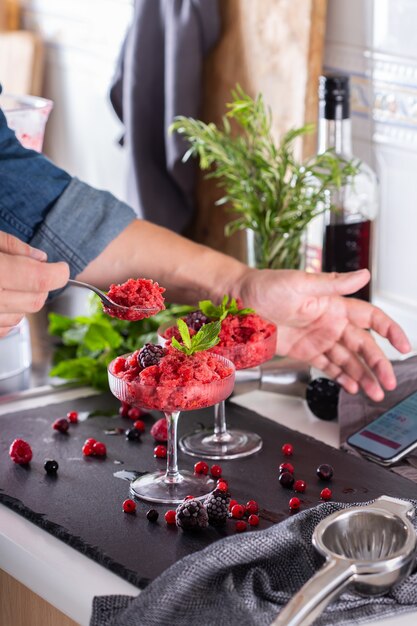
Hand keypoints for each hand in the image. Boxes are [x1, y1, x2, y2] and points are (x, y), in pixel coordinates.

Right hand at [0, 232, 69, 336]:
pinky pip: (5, 328)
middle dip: (39, 286)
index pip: (39, 280)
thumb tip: (40, 258)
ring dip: (22, 301)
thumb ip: (11, 246)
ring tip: (5, 284)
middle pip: (35, 301)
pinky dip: (7, 315)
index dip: (57, 273)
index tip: (60, 268)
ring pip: (21, 317)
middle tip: (27, 271)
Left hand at [237, 268, 411, 400]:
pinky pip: (327, 366)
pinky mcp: (304, 352)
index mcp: (334, 304)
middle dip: (378, 363)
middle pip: (362, 345)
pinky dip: (341, 378)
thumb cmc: (266, 286)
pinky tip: (352, 388)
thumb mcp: (301, 283)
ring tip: (375, 392)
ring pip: (348, 360)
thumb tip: (364, 275)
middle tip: (388, 381)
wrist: (239, 302)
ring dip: (362, 376)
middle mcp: (330, 322)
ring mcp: (318, 338)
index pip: (370, 317)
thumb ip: (333, 284)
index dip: (389, 330)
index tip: (403, 346)